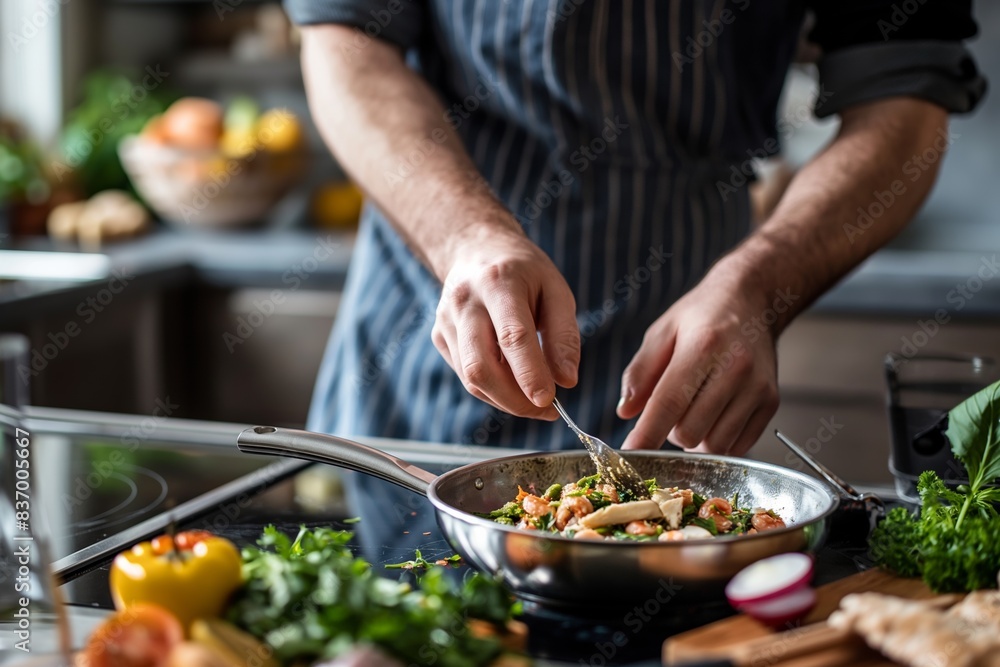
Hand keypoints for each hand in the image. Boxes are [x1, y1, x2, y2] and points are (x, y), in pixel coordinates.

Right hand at [431, 226, 579, 418]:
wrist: (476, 249)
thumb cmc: (523, 272)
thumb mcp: (556, 290)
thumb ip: (564, 336)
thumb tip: (567, 381)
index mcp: (498, 282)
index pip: (512, 337)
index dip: (530, 374)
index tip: (551, 401)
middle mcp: (465, 302)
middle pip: (481, 367)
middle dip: (515, 399)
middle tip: (546, 410)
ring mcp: (446, 321)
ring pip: (471, 379)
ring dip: (506, 400)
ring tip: (534, 401)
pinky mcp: (440, 337)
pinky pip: (466, 376)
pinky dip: (493, 390)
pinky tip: (513, 384)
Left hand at [617, 268, 780, 454]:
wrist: (752, 301)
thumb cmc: (702, 316)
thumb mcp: (662, 331)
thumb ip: (640, 372)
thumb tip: (625, 411)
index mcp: (702, 347)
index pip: (669, 403)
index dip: (646, 434)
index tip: (630, 451)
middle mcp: (735, 368)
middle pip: (690, 432)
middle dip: (670, 431)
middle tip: (671, 409)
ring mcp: (757, 388)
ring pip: (714, 446)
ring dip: (695, 438)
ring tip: (694, 409)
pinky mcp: (771, 403)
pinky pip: (738, 447)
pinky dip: (719, 441)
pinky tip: (714, 416)